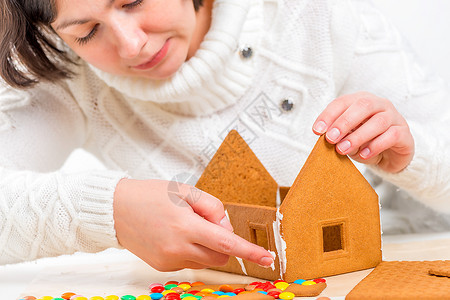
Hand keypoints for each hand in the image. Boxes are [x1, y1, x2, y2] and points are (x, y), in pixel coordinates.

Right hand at [113, 178, 273, 270]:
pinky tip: (174, 236)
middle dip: (223, 242)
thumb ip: (212, 207)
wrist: (115, 210)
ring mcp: (169, 261)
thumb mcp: (185, 191)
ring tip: (185, 226)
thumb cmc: (150, 195)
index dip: (250, 252)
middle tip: (205, 221)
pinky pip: (189, 262)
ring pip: (205, 260)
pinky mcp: (162, 267)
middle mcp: (178, 248)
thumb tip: (226, 228)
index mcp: (186, 226)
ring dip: (206, 246)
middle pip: (220, 255)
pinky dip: (191, 251)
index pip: (227, 243)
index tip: (269, 259)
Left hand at [312, 92, 413, 172]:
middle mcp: (379, 104)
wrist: (391, 155)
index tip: (317, 130)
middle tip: (330, 138)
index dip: (328, 115)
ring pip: (378, 121)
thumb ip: (339, 135)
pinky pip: (391, 135)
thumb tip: (327, 137)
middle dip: (344, 122)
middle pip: (363, 105)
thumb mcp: (348, 138)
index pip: (343, 102)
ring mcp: (394, 117)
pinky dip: (375, 145)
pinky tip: (363, 154)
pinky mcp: (404, 133)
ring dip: (358, 136)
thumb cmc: (366, 142)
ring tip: (343, 149)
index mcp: (360, 101)